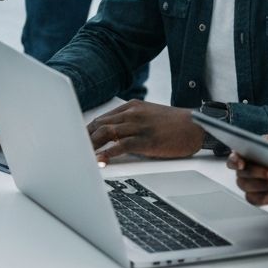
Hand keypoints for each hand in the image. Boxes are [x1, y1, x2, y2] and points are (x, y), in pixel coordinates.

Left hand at [86, 102, 202, 161]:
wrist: (196, 126)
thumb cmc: (173, 124)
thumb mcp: (149, 116)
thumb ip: (131, 122)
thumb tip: (112, 136)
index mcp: (132, 107)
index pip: (102, 118)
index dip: (87, 130)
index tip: (76, 140)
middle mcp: (133, 114)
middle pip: (100, 124)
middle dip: (84, 137)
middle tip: (71, 149)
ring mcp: (139, 126)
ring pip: (107, 133)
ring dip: (91, 145)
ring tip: (79, 155)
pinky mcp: (147, 140)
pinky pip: (122, 146)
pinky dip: (108, 153)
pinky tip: (100, 160)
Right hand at [229, 130, 267, 205]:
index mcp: (246, 152)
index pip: (233, 157)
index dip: (234, 160)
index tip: (241, 163)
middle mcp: (244, 169)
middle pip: (242, 173)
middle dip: (258, 172)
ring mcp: (249, 184)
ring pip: (248, 187)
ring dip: (264, 184)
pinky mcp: (258, 197)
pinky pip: (257, 199)